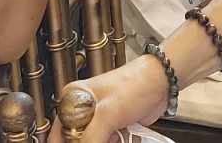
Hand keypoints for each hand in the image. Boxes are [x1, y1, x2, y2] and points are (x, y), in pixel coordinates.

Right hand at [46, 55, 170, 141]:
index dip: (69, 142)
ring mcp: (99, 117)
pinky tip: (124, 136)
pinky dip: (116, 142)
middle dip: (90, 142)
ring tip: (117, 135)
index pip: (59, 132)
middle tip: (107, 138)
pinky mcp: (113, 125)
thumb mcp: (107, 115)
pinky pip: (108, 142)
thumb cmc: (134, 85)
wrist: (161, 83)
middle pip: (76, 138)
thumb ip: (91, 138)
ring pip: (93, 141)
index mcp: (72, 98)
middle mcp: (82, 107)